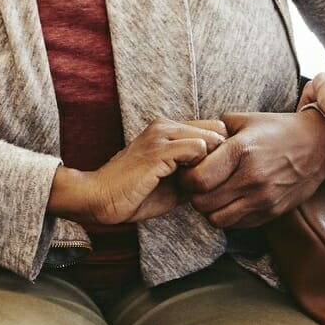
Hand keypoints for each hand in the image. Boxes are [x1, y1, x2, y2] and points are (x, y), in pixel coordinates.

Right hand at [51, 119, 227, 227]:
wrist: (100, 198)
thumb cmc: (135, 194)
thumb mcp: (173, 183)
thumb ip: (195, 173)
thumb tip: (223, 177)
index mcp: (167, 129)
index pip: (212, 128)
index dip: (222, 151)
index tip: (221, 173)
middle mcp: (164, 125)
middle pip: (217, 129)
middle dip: (224, 155)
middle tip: (219, 180)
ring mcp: (161, 135)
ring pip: (210, 137)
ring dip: (215, 162)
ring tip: (207, 184)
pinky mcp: (158, 150)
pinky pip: (198, 148)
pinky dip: (203, 168)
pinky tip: (194, 185)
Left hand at [176, 110, 324, 228]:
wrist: (319, 145)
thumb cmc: (278, 130)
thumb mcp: (245, 120)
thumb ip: (215, 131)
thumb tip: (191, 141)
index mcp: (241, 151)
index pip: (198, 180)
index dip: (186, 178)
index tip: (189, 171)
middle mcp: (252, 178)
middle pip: (203, 203)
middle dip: (194, 195)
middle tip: (199, 184)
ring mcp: (263, 198)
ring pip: (217, 219)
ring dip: (210, 209)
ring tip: (215, 194)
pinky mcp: (271, 212)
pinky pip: (237, 224)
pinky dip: (228, 215)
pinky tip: (232, 200)